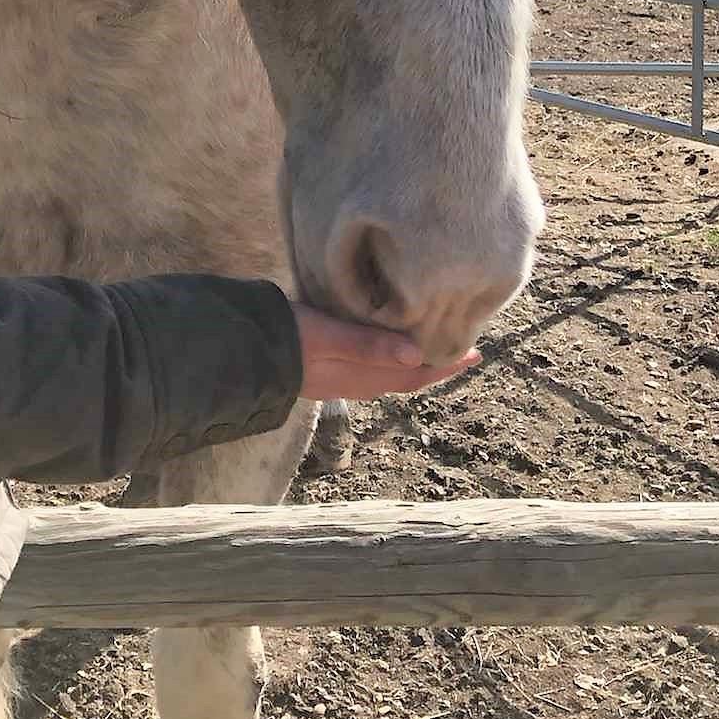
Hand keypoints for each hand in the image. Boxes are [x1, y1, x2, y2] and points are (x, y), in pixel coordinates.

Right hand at [292, 304, 478, 401]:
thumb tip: (419, 355)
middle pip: (407, 374)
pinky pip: (371, 365)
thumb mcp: (329, 337)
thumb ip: (369, 346)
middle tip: (462, 343)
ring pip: (389, 371)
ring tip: (431, 340)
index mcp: (363, 376)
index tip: (475, 354)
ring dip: (413, 358)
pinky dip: (389, 354)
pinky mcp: (326, 366)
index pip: (414, 373)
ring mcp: (341, 376)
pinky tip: (386, 341)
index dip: (445, 365)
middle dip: (435, 361)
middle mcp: (358, 381)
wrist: (242, 352)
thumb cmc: (287, 338)